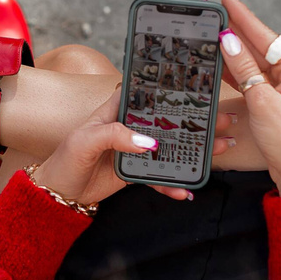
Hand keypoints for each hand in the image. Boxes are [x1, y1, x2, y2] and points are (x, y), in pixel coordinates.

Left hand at [33, 86, 234, 204]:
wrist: (58, 193)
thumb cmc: (65, 159)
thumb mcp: (85, 141)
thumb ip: (114, 136)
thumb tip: (148, 143)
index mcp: (116, 111)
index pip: (145, 94)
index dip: (168, 89)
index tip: (196, 87)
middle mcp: (128, 128)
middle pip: (166, 121)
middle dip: (194, 122)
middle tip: (222, 120)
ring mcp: (134, 150)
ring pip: (169, 148)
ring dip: (193, 151)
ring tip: (221, 148)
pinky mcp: (135, 172)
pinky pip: (159, 177)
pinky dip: (172, 185)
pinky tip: (185, 192)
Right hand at [218, 0, 280, 195]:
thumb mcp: (263, 101)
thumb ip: (243, 69)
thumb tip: (228, 41)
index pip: (263, 34)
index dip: (241, 14)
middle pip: (255, 46)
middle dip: (232, 29)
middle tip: (210, 14)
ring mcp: (277, 90)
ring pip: (249, 63)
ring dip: (229, 52)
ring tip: (209, 36)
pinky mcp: (269, 104)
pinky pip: (247, 81)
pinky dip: (232, 72)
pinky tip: (218, 65)